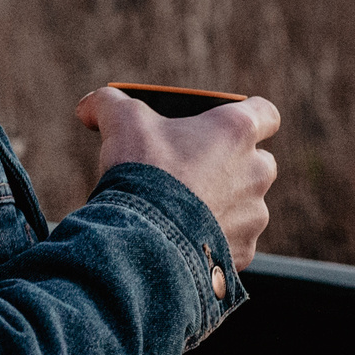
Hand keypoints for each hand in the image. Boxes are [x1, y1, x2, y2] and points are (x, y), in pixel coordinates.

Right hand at [75, 88, 279, 272]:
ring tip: (185, 212)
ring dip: (225, 205)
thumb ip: (109, 104)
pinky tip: (185, 240)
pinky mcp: (243, 250)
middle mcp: (256, 170)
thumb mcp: (121, 123)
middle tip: (196, 171)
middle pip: (258, 162)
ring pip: (248, 205)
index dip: (249, 116)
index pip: (265, 113)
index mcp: (237, 130)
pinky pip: (235, 241)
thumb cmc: (142, 171)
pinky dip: (215, 240)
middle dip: (233, 166)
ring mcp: (254, 214)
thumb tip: (88, 107)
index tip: (227, 125)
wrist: (145, 238)